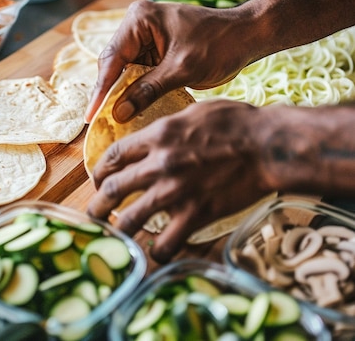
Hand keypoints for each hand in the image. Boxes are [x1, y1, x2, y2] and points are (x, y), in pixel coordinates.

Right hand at [84, 0, 257, 123]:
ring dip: (122, 93)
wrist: (248, 36)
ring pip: (124, 70)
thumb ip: (147, 90)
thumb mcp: (181, 70)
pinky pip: (138, 72)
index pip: (112, 59)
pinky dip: (137, 90)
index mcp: (139, 19)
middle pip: (114, 64)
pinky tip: (132, 108)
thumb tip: (118, 113)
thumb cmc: (219, 44)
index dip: (101, 90)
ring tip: (113, 119)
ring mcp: (145, 37)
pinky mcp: (155, 49)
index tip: (91, 116)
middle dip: (109, 92)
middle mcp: (137, 25)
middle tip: (100, 121)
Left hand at [87, 99, 274, 262]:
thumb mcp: (192, 112)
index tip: (98, 180)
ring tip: (113, 235)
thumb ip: (166, 128)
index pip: (112, 156)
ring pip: (129, 219)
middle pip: (111, 188)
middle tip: (94, 212)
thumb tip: (150, 138)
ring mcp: (175, 192)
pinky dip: (157, 250)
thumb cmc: (235, 122)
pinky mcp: (195, 214)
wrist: (267, 145)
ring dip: (116, 230)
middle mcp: (158, 164)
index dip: (99, 170)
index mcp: (156, 136)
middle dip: (96, 203)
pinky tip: (155, 251)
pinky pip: (166, 242)